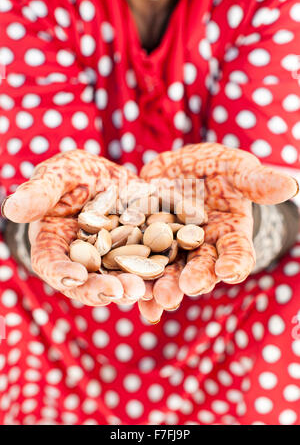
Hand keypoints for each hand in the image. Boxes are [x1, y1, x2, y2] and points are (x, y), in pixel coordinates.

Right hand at [1, 150, 145, 305]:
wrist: (107, 179)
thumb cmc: (73, 177)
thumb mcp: (58, 176)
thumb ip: (39, 192)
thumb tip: (11, 208)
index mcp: (53, 246)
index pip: (51, 263)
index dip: (61, 273)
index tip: (75, 277)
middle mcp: (81, 262)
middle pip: (87, 282)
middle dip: (100, 289)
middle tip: (116, 292)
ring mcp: (110, 263)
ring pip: (117, 281)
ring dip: (129, 289)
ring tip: (142, 290)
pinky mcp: (137, 257)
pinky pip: (145, 271)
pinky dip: (155, 279)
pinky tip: (167, 285)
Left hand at [140, 143, 297, 303]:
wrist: (181, 171)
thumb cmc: (217, 169)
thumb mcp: (236, 169)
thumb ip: (256, 181)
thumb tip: (290, 184)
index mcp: (229, 235)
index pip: (237, 253)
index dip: (235, 262)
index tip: (231, 271)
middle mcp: (203, 250)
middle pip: (202, 269)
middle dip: (196, 279)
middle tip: (188, 287)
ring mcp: (174, 251)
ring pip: (171, 274)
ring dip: (165, 288)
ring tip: (159, 299)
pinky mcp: (147, 246)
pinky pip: (143, 267)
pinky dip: (140, 284)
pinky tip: (134, 299)